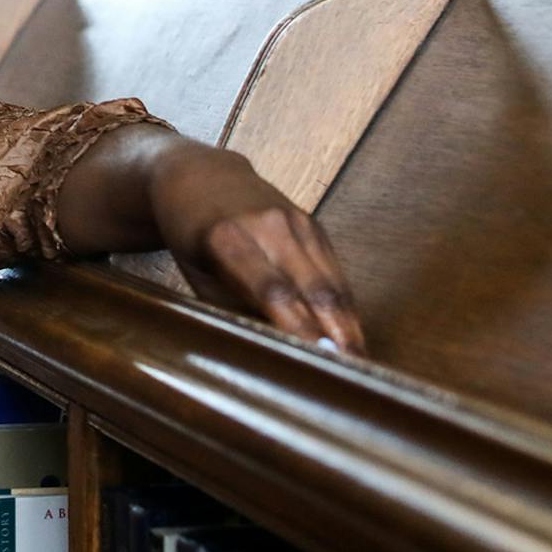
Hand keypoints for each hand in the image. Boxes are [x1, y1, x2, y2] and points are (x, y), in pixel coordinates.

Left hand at [145, 142, 366, 354]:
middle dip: (339, 334)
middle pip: (315, 288)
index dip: (300, 330)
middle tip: (354, 375)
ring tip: (360, 363)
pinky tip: (350, 332)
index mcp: (228, 239)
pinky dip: (344, 304)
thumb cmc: (191, 236)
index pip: (272, 292)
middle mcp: (267, 226)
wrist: (199, 176)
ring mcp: (295, 220)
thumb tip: (273, 352)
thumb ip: (232, 310)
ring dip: (350, 324)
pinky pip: (334, 270)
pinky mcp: (312, 223)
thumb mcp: (198, 275)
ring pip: (333, 282)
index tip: (317, 365)